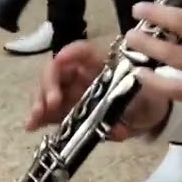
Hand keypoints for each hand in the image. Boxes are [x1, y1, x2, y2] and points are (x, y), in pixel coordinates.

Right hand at [27, 41, 170, 140]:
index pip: (83, 52)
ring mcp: (73, 91)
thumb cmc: (149, 102)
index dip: (70, 53)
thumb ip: (132, 113)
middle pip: (57, 70)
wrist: (150, 117)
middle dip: (48, 84)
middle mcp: (83, 74)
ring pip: (48, 89)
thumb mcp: (146, 104)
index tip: (60, 61)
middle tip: (50, 105)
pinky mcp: (68, 108)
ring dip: (39, 101)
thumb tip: (116, 129)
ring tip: (35, 119)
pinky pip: (49, 109)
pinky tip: (30, 125)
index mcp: (102, 64)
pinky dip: (38, 116)